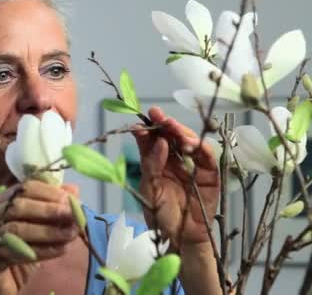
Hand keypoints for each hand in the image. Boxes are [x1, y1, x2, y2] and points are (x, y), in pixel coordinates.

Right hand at [0, 180, 78, 293]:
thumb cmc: (19, 247)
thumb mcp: (37, 223)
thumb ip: (52, 205)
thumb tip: (74, 190)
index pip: (22, 188)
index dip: (48, 193)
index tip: (71, 200)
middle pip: (17, 206)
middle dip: (48, 210)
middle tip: (73, 216)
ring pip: (16, 229)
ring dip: (48, 231)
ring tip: (70, 233)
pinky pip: (17, 253)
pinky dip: (42, 250)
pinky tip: (60, 249)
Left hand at [132, 106, 219, 248]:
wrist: (179, 238)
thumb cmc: (160, 215)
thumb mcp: (149, 188)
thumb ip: (151, 164)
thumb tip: (157, 141)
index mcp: (158, 162)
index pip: (154, 140)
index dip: (149, 128)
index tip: (143, 118)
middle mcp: (175, 161)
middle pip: (172, 137)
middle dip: (165, 124)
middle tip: (158, 115)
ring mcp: (194, 166)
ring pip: (190, 142)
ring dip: (181, 132)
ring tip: (172, 128)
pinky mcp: (210, 174)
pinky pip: (207, 157)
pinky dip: (199, 147)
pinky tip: (188, 143)